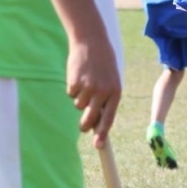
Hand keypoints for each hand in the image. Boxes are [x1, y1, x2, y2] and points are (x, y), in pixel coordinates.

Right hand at [65, 22, 121, 148]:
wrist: (91, 41)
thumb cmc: (103, 63)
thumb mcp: (111, 80)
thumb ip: (106, 100)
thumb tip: (97, 124)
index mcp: (115, 92)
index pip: (109, 118)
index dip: (102, 134)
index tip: (98, 146)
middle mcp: (103, 91)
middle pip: (90, 119)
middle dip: (85, 126)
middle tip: (83, 127)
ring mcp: (88, 87)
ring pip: (78, 106)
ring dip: (79, 98)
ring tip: (85, 82)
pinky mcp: (75, 82)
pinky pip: (70, 94)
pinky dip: (72, 88)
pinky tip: (78, 75)